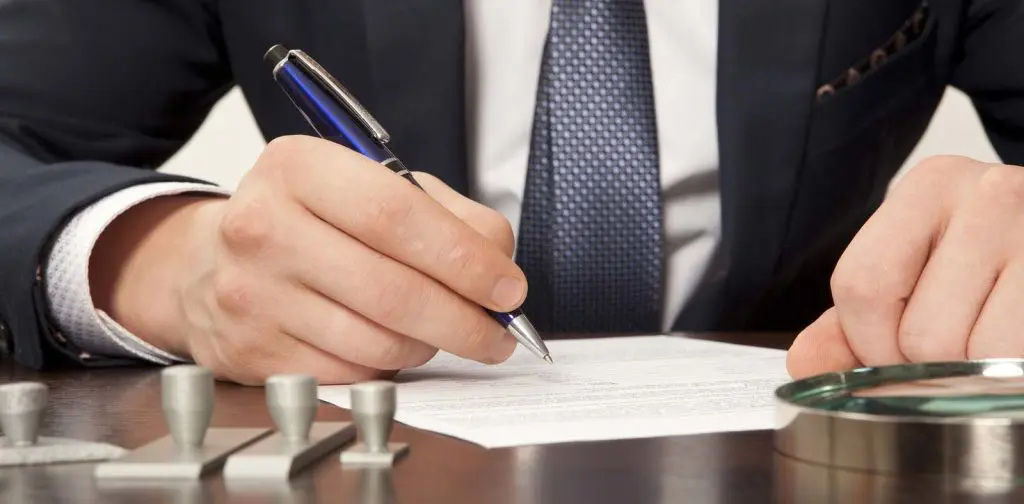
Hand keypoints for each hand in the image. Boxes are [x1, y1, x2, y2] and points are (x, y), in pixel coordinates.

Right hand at [91, 135, 524, 384]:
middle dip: (464, 320)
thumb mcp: (371, 186)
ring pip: (376, 340)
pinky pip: (351, 372)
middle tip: (499, 333)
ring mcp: (252, 295)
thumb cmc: (308, 219)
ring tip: (442, 330)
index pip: (395, 215)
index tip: (508, 288)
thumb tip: (499, 268)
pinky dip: (389, 365)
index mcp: (297, 168)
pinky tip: (392, 343)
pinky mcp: (254, 352)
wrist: (206, 264)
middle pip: (391, 290)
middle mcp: (264, 228)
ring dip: (430, 344)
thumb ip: (447, 215)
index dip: (464, 258)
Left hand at [788, 155, 1023, 377]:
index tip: (894, 349)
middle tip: (961, 347)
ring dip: (981, 376)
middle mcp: (994, 193)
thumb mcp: (913, 276)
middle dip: (932, 365)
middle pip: (922, 333)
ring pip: (979, 356)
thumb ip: (851, 322)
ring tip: (995, 343)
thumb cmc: (990, 268)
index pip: (861, 285)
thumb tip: (806, 364)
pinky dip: (1011, 378)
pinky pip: (1018, 362)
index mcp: (930, 186)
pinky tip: (1015, 351)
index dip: (870, 341)